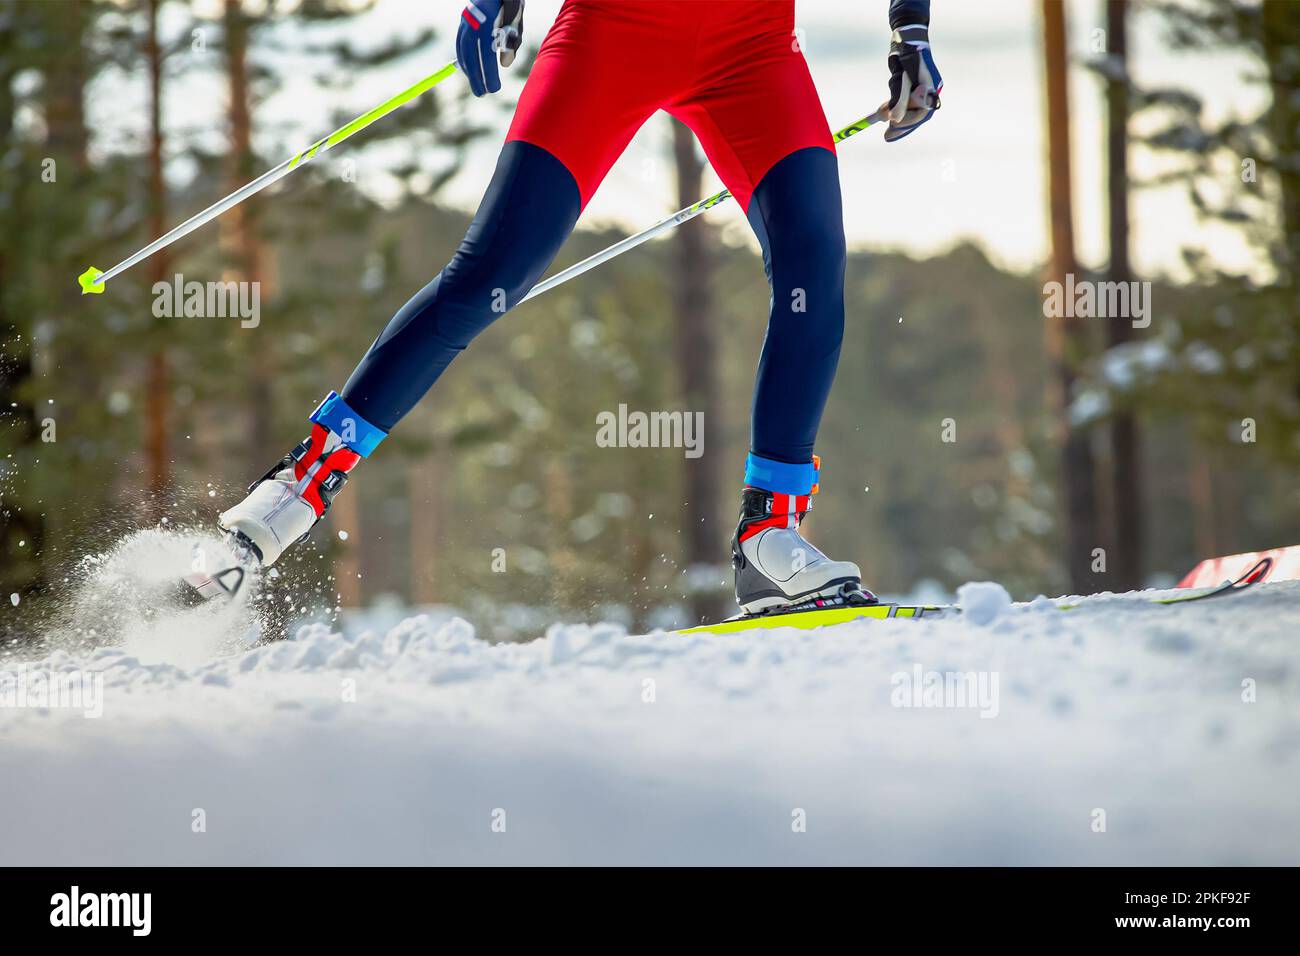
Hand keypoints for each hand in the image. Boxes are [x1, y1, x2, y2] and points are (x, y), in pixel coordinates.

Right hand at [457, 0, 524, 96]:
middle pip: (472, 57)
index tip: (494, 89)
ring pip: (463, 51)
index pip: (486, 55)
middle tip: (482, 95)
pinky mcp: (463, 20)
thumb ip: (512, 39)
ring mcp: (465, 21)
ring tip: (475, 86)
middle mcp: (472, 23)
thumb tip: (504, 65)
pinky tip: (467, 70)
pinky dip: (463, 59)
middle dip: (476, 78)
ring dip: (468, 71)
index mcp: (487, 23)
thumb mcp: (516, 17)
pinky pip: (460, 44)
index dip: (489, 74)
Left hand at [881, 23, 940, 142]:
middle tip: (886, 136)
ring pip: (906, 109)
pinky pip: (901, 102)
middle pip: (916, 116)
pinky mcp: (910, 87)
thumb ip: (901, 97)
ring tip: (879, 112)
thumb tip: (895, 119)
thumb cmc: (907, 51)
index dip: (908, 123)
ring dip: (894, 113)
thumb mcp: (902, 75)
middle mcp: (927, 91)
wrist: (906, 34)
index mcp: (931, 87)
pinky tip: (884, 106)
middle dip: (901, 126)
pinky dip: (892, 104)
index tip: (892, 127)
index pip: (921, 113)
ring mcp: (920, 89)